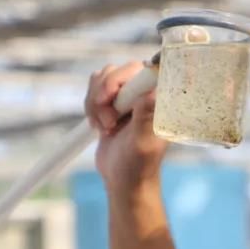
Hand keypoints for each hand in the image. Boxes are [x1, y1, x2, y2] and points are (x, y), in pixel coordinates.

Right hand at [84, 62, 168, 196]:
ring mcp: (128, 97)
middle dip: (105, 95)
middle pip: (118, 70)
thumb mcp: (142, 143)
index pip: (142, 69)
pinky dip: (91, 106)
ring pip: (102, 78)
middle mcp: (145, 94)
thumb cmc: (138, 166)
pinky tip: (100, 126)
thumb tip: (153, 91)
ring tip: (106, 127)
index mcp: (159, 102)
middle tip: (109, 121)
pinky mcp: (113, 102)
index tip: (110, 98)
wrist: (123, 179)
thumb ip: (146, 117)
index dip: (121, 79)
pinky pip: (94, 89)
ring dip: (96, 103)